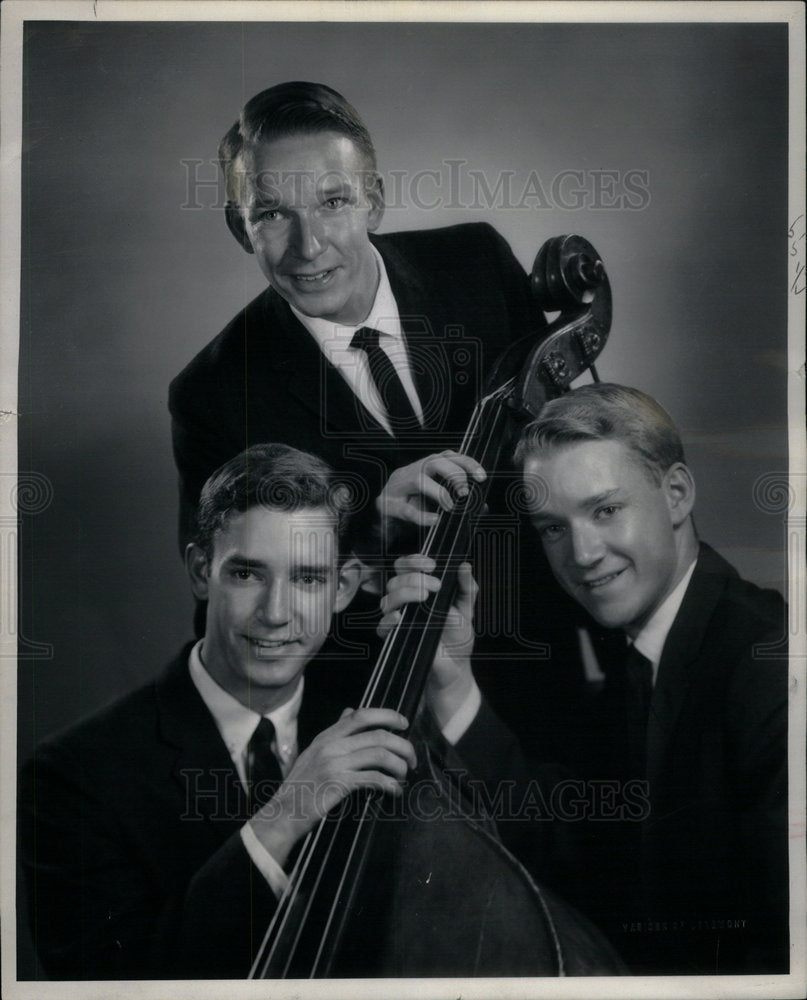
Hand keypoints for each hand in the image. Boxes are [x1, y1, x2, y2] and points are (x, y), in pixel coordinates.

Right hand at [249, 707, 415, 864]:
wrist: (283, 813)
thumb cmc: (302, 786)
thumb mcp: (314, 752)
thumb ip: (334, 732)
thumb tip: (350, 711)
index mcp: (326, 736)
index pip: (361, 714)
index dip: (387, 715)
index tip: (404, 723)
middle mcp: (331, 745)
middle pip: (378, 735)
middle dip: (403, 745)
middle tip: (412, 760)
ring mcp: (334, 764)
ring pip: (380, 755)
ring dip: (399, 766)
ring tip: (403, 777)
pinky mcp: (339, 784)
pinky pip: (374, 778)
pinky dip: (391, 785)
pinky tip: (394, 792)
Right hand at [376, 451, 485, 527]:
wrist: (380, 515)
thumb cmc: (411, 504)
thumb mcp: (436, 501)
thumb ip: (458, 501)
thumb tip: (482, 506)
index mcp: (427, 468)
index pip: (449, 457)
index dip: (467, 463)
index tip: (481, 477)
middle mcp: (414, 472)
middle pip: (435, 462)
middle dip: (454, 474)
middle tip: (465, 492)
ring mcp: (399, 487)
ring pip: (419, 479)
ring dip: (438, 491)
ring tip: (450, 506)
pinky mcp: (389, 505)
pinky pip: (405, 509)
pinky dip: (421, 516)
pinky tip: (433, 520)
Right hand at [378, 556, 477, 728]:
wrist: (456, 667)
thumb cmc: (458, 637)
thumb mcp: (467, 609)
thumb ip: (466, 587)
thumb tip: (464, 566)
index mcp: (420, 590)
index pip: (406, 567)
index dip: (414, 561)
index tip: (432, 565)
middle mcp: (406, 603)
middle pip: (394, 580)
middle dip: (413, 578)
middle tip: (434, 586)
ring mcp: (399, 621)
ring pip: (387, 600)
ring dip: (404, 594)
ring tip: (425, 598)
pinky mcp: (395, 639)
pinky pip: (383, 626)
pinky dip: (390, 620)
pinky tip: (402, 617)